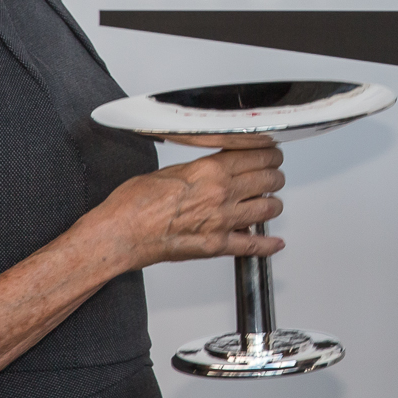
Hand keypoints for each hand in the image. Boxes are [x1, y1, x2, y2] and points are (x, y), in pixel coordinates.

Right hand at [92, 147, 285, 271]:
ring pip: (267, 209)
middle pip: (266, 179)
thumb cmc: (134, 203)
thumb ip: (199, 169)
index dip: (268, 152)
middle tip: (275, 173)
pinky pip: (252, 246)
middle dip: (274, 175)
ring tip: (272, 201)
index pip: (254, 155)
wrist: (122, 234)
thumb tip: (213, 168)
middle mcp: (220, 194)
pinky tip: (274, 242)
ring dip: (273, 203)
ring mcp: (222, 221)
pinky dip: (267, 245)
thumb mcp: (170, 170)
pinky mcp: (216, 246)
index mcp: (209, 171)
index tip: (271, 152)